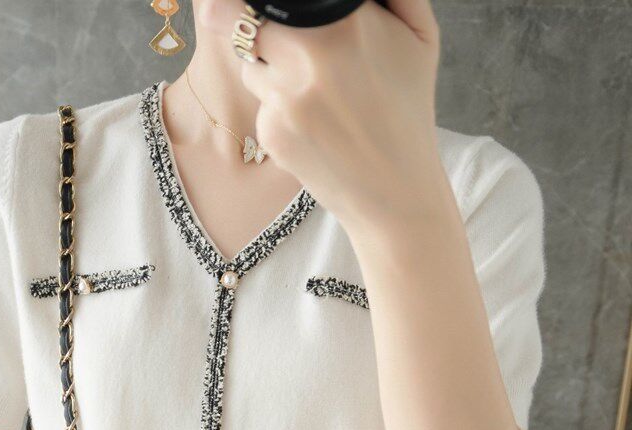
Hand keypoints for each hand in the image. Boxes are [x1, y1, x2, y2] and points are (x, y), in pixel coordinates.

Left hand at [198, 0, 443, 233]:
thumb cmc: (408, 110)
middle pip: (241, 20)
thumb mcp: (419, 35)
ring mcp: (284, 97)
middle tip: (265, 36)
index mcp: (345, 22)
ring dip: (269, 70)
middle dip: (243, 22)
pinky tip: (312, 129)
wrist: (396, 191)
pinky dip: (278, 112)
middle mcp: (308, 56)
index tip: (229, 3)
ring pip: (250, 66)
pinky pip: (260, 106)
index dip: (249, 1)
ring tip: (317, 97)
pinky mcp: (270, 132)